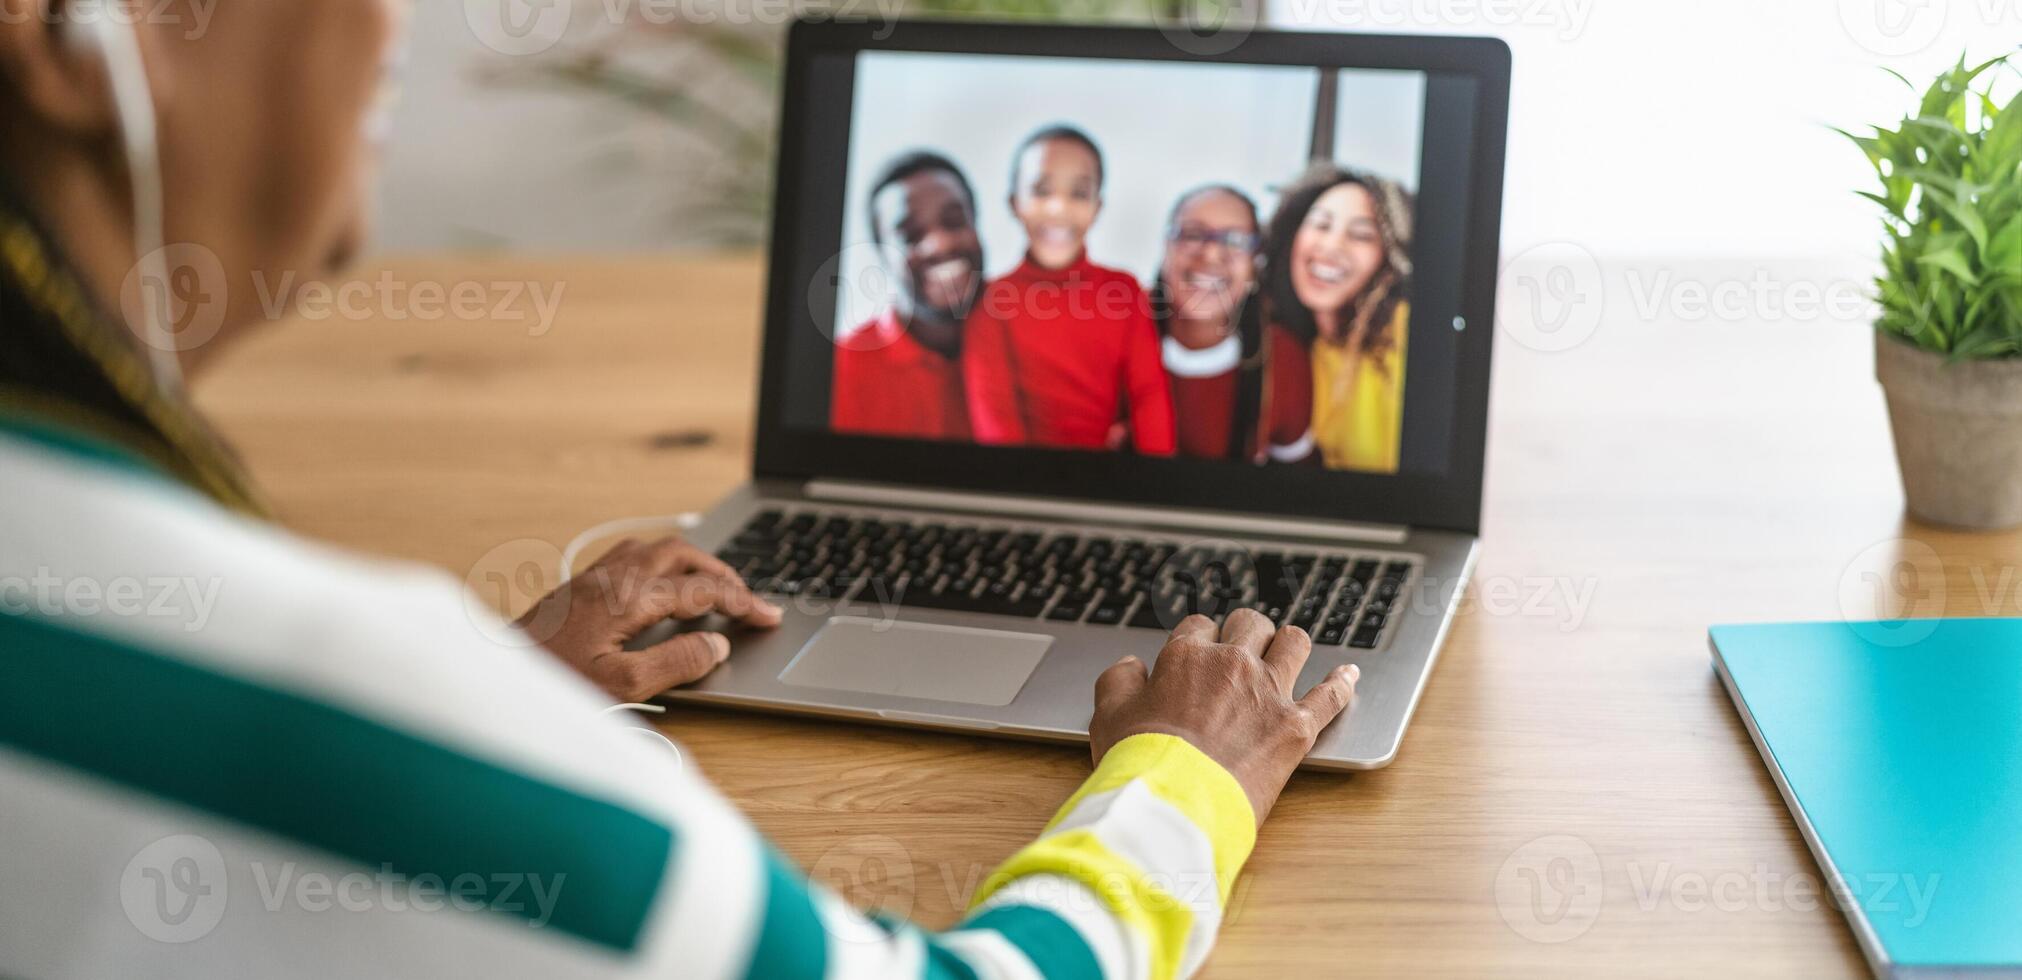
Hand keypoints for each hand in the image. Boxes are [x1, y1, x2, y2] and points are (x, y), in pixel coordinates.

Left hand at [514, 537, 783, 701]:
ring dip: (691, 563)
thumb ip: (675, 663)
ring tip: (713, 588)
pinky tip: (660, 586)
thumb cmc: (549, 685)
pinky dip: (662, 565)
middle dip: (721, 573)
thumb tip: (717, 645)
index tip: (768, 617)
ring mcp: (591, 577)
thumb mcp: (621, 686)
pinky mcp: (577, 586)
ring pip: (655, 549)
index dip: (741, 602)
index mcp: (628, 597)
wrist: (490, 676)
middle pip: (681, 554)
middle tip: (747, 600)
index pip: (701, 591)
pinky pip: (631, 557)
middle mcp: (611, 577)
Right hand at [1090, 610, 1358, 825]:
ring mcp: (1269, 692)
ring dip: (1290, 643)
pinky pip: (1330, 695)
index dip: (1200, 638)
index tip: (1200, 653)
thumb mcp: (1108, 715)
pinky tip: (1349, 673)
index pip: (1199, 626)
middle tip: (1244, 646)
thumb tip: (1131, 665)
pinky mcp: (1297, 726)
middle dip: (1246, 631)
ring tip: (1289, 649)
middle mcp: (1232, 664)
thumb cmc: (1140, 763)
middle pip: (1250, 624)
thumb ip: (1118, 680)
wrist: (1176, 803)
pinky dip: (1342, 682)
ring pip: (1294, 643)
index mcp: (1186, 656)